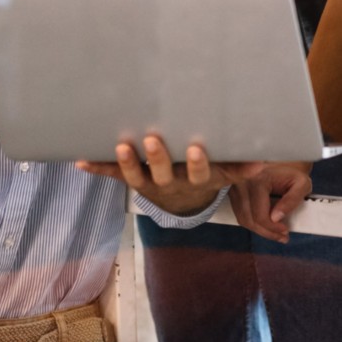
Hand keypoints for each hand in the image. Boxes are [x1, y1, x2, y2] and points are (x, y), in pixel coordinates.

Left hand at [76, 136, 264, 217]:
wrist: (181, 202)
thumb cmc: (202, 176)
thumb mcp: (222, 175)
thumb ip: (238, 167)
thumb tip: (261, 163)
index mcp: (193, 180)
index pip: (197, 174)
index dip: (196, 164)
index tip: (197, 149)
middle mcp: (168, 183)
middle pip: (161, 175)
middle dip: (157, 157)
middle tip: (153, 139)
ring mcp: (147, 183)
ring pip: (134, 177)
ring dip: (127, 163)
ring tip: (121, 146)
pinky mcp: (130, 179)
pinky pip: (112, 175)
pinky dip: (96, 168)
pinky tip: (80, 161)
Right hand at [230, 162, 313, 242]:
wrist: (280, 155)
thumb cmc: (291, 169)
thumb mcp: (301, 183)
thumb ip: (292, 200)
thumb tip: (276, 217)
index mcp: (257, 178)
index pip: (259, 215)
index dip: (272, 228)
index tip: (285, 231)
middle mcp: (241, 182)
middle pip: (249, 219)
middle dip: (266, 232)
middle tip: (281, 237)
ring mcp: (234, 186)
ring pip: (243, 218)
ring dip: (259, 229)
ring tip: (275, 233)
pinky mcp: (232, 190)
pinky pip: (240, 212)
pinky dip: (252, 221)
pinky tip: (265, 224)